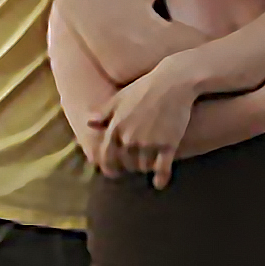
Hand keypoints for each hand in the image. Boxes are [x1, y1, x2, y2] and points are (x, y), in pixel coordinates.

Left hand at [88, 56, 195, 189]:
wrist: (174, 82)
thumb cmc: (145, 87)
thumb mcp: (120, 97)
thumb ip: (104, 112)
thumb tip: (89, 122)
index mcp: (116, 126)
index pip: (106, 155)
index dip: (108, 167)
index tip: (113, 172)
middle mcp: (130, 137)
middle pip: (125, 163)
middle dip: (129, 166)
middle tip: (133, 166)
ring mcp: (149, 142)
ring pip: (143, 166)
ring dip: (144, 168)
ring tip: (148, 165)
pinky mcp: (168, 144)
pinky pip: (162, 168)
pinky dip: (160, 178)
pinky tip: (159, 183)